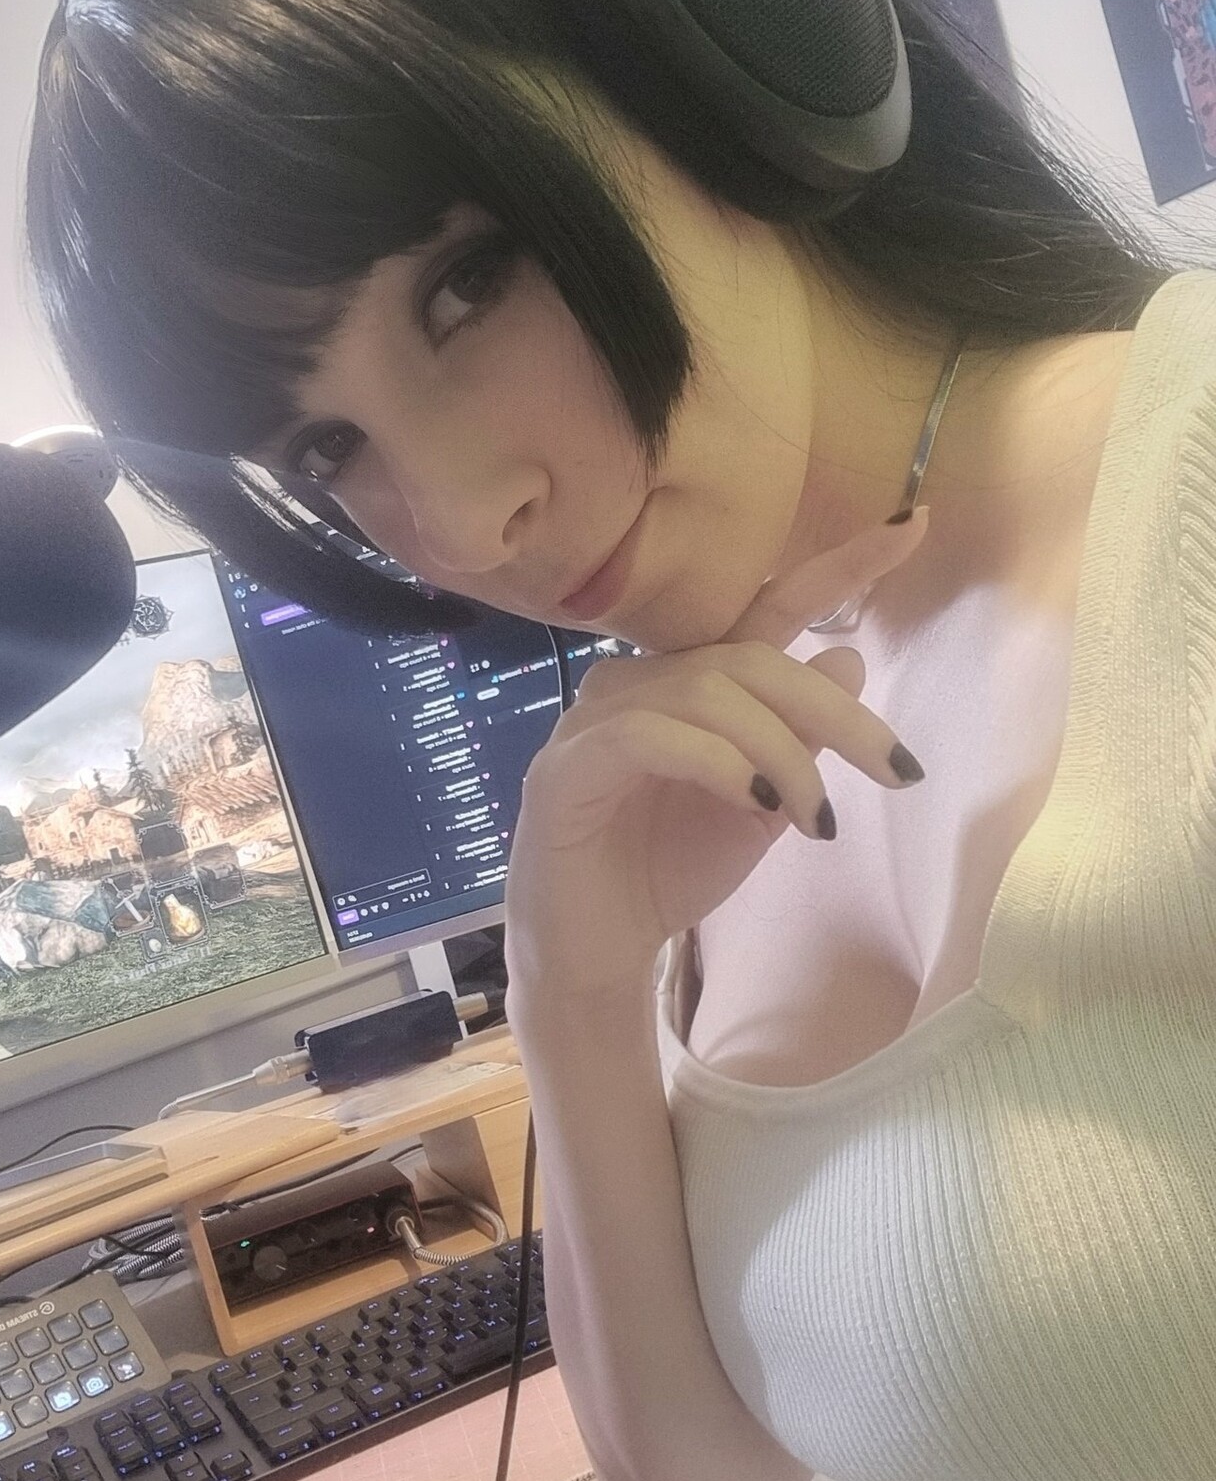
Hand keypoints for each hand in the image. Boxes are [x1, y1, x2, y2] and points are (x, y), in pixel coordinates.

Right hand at [503, 510, 930, 999]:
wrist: (592, 953)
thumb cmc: (668, 872)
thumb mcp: (761, 805)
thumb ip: (798, 738)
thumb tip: (848, 661)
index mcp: (690, 683)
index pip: (767, 609)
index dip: (838, 568)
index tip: (914, 527)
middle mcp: (639, 682)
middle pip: (751, 659)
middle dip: (834, 713)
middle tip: (895, 771)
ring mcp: (595, 719)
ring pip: (709, 693)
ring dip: (782, 754)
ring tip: (814, 821)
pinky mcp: (566, 766)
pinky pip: (651, 735)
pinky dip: (716, 762)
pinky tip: (754, 803)